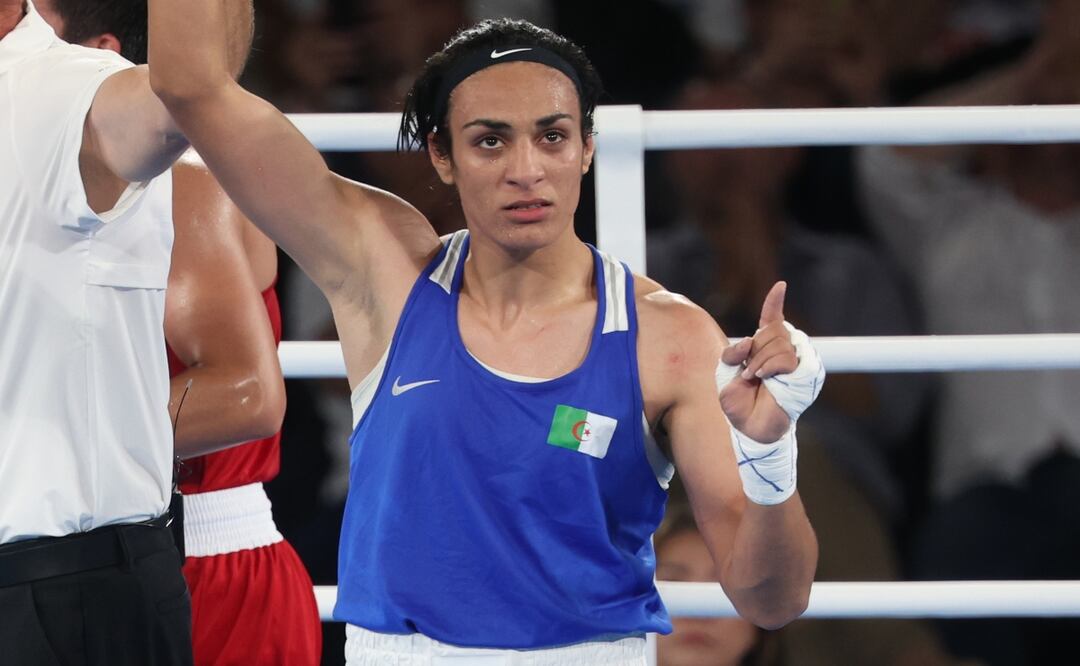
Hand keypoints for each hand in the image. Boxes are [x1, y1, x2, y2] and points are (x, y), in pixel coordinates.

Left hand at [718, 281, 797, 441]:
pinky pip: (784, 357)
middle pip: (773, 329)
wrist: (748, 427)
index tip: (780, 286)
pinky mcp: (803, 374)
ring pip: (778, 341)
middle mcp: (784, 352)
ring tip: (752, 379)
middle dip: (754, 348)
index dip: (775, 302)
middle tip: (747, 373)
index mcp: (765, 348)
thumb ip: (734, 351)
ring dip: (758, 361)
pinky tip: (761, 379)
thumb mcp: (726, 370)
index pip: (772, 319)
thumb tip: (751, 340)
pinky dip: (767, 366)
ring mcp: (796, 362)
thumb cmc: (739, 403)